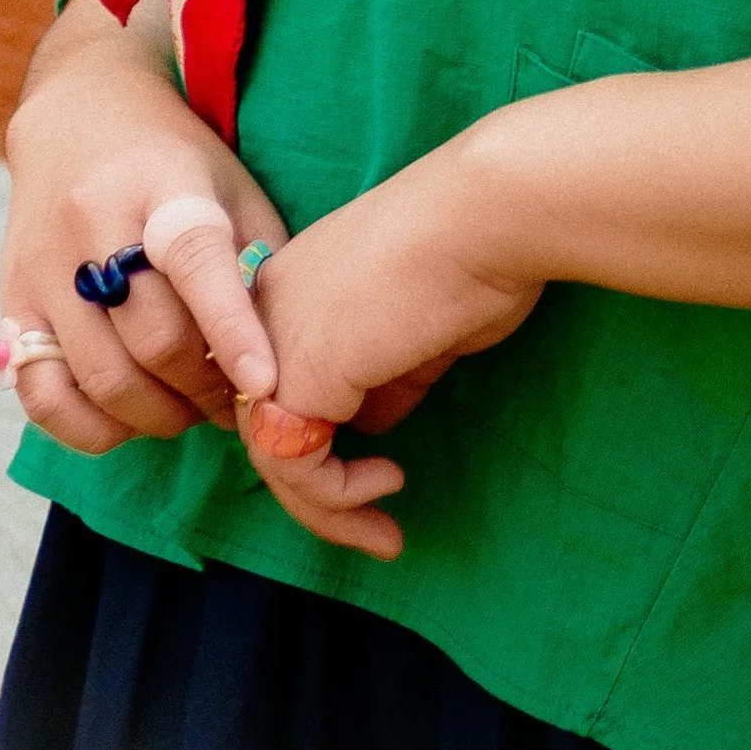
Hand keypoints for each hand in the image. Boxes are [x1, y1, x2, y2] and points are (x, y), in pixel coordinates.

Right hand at [0, 0, 284, 454]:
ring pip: (102, 377)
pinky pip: (41, 395)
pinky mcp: (11, 299)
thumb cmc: (175, 158)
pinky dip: (89, 428)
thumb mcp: (231, 185)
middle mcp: (95, 219)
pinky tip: (127, 416)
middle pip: (153, 337)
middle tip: (231, 399)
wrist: (79, 109)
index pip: (197, 260)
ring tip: (188, 408)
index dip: (232, 328)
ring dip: (158, 416)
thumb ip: (258, 261)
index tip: (263, 384)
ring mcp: (46, 264)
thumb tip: (279, 355)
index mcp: (165, 181)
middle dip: (204, 389)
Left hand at [235, 137, 542, 559]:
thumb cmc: (472, 255)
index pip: (278, 386)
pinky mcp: (295, 373)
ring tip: (385, 534)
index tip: (376, 475)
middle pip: (266, 426)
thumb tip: (373, 427)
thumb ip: (386, 379)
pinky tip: (389, 482)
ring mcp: (272, 340)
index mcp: (292, 286)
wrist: (485, 215)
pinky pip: (296, 465)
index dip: (318, 442)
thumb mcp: (418, 331)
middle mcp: (265, 309)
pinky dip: (337, 496)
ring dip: (329, 511)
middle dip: (319, 493)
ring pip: (271, 455)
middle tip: (378, 528)